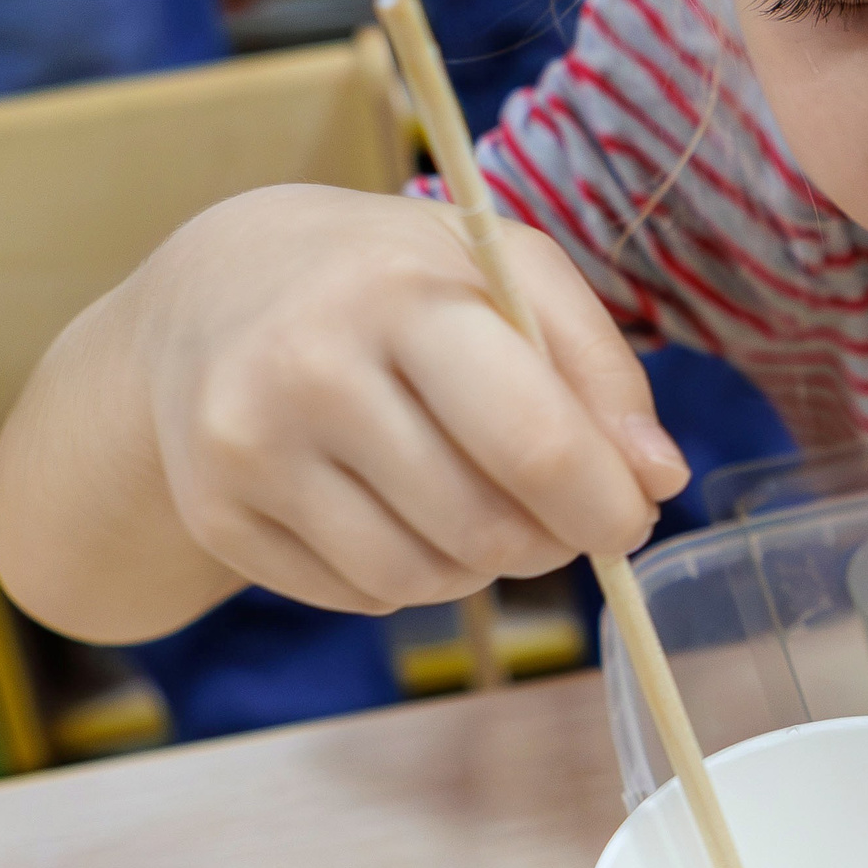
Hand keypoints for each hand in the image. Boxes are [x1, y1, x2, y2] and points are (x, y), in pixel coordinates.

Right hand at [0, 186, 689, 639]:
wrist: (210, 292)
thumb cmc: (390, 277)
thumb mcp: (503, 271)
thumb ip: (598, 366)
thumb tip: (657, 479)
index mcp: (398, 293)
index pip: (530, 442)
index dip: (604, 503)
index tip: (633, 516)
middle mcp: (308, 372)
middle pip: (484, 528)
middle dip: (549, 537)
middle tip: (556, 509)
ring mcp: (248, 452)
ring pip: (423, 580)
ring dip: (480, 563)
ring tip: (470, 496)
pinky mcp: (216, 517)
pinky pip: (361, 597)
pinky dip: (407, 573)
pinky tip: (391, 506)